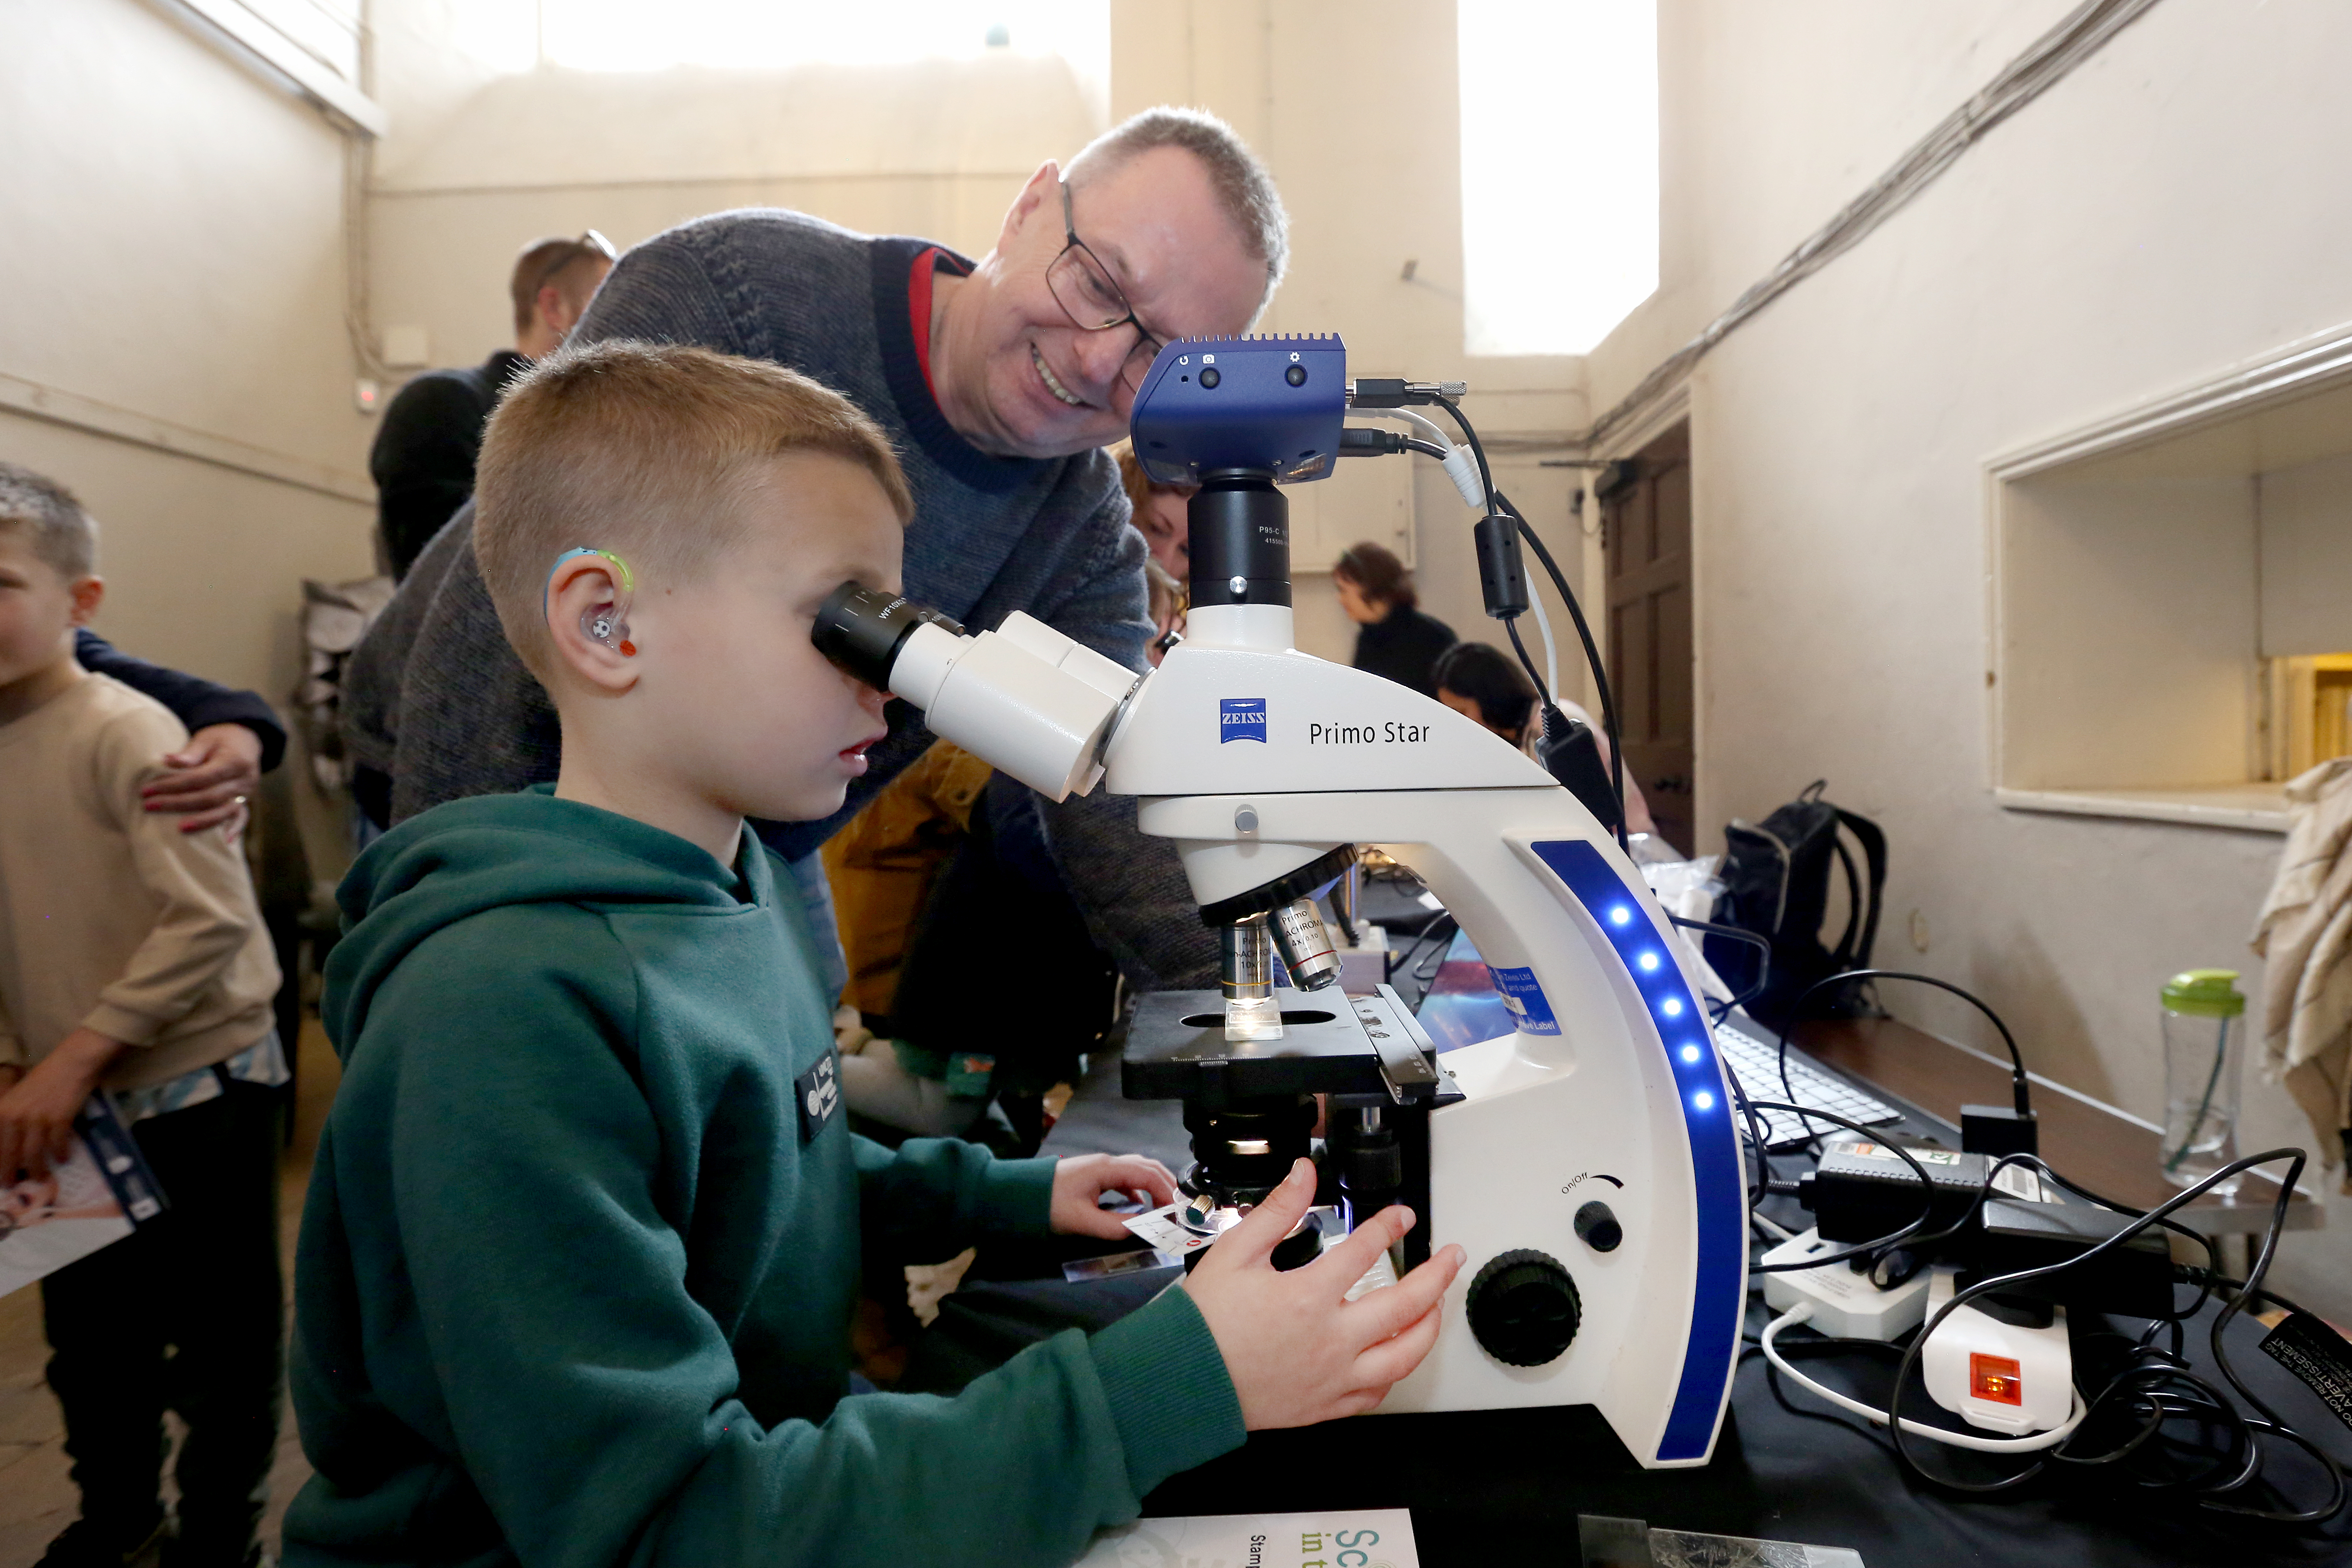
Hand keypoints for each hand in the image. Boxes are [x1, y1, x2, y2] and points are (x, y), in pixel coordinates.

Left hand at [0, 1029, 122, 1178]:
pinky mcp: (59, 1120)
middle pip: (10, 1155)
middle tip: (13, 1184)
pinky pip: (57, 1145)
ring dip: (38, 1170)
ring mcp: (38, 1120)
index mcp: (2, 1112)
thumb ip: (8, 1120)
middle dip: (11, 1173)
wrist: (70, 1065)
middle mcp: (16, 1118)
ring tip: (41, 1178)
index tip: (0, 1174)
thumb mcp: (15, 1099)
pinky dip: (61, 1154)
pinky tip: (64, 1159)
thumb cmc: (41, 1081)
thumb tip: (8, 1145)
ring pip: (33, 1155)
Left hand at [143, 723, 261, 832]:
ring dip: (202, 821)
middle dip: (178, 803)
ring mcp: (246, 792)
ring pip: (224, 810)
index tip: (148, 790)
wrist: (246, 741)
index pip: (201, 777)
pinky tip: (226, 841)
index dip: (174, 785)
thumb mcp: (206, 738)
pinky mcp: (246, 801)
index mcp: (234, 761)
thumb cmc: (220, 739)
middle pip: (209, 796)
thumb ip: (190, 752)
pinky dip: (235, 829)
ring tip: (179, 828)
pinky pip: (242, 817)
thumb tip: (167, 760)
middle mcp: (244, 779)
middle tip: (149, 806)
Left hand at [1049, 1152, 1180, 1238]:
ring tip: (1165, 1205)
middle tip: (1179, 1206)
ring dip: (1154, 1185)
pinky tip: (1139, 1203)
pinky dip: (1138, 1188)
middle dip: (1166, 1185)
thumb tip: (1140, 1229)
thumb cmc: (1049, 1204)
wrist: (1020, 1193)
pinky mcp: (1095, 1174)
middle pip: (1147, 1166)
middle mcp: (1107, 1163)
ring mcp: (1101, 1167)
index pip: (1147, 1174)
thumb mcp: (1082, 1220)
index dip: (1166, 1192)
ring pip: (1137, 1169)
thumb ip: (1114, 1226)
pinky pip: (1125, 1177)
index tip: (1177, 1210)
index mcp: (1107, 1169)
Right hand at [1184, 1158, 1465, 1428]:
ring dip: (1429, 1328)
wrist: (1182, 1383)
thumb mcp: (1234, 1252)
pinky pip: (1376, 1394)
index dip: (1389, 1226)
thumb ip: (1277, 1210)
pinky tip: (1396, 1357)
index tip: (1401, 1216)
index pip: (1366, 1251)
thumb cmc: (1203, 1323)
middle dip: (1438, 1276)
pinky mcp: (1325, 1406)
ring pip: (1404, 1357)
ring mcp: (1333, 1377)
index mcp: (1309, 1298)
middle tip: (1453, 1257)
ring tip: (1437, 1307)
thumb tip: (1304, 1174)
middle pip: (1406, 1306)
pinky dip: (1394, 1373)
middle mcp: (1331, 1340)